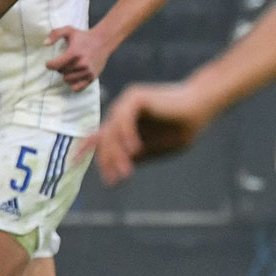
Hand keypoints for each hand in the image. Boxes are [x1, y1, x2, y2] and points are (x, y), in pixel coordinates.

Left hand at [45, 26, 113, 91]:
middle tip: (65, 61)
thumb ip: (55, 34)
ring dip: (66, 75)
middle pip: (61, 72)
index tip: (50, 62)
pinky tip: (74, 76)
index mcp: (74, 53)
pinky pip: (77, 88)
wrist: (103, 41)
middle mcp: (81, 64)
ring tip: (70, 67)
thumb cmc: (84, 36)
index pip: (55, 66)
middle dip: (60, 67)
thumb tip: (45, 43)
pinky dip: (73, 84)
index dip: (49, 64)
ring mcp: (87, 72)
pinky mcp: (92, 77)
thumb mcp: (69, 30)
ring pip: (67, 80)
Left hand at [88, 81, 217, 184]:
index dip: (87, 150)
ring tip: (126, 170)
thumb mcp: (154, 150)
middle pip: (105, 139)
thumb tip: (114, 174)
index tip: (74, 163)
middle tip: (118, 179)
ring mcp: (126, 103)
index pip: (100, 138)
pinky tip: (135, 149)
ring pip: (112, 131)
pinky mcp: (134, 96)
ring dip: (118, 153)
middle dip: (109, 161)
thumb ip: (134, 157)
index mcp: (124, 124)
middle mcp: (121, 112)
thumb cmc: (181, 128)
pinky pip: (123, 118)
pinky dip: (126, 134)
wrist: (200, 108)